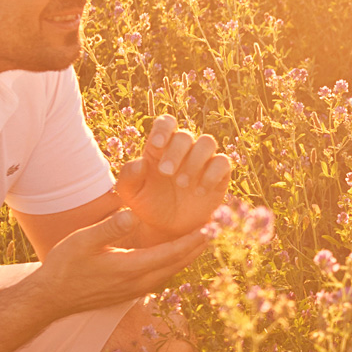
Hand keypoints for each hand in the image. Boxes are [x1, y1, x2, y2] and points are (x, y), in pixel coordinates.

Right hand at [35, 208, 208, 315]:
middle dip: (199, 246)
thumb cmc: (65, 266)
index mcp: (131, 268)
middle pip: (178, 263)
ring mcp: (136, 290)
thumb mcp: (82, 241)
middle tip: (219, 227)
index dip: (194, 239)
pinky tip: (178, 253)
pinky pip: (162, 275)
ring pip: (172, 271)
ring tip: (204, 238)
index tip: (212, 226)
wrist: (52, 298)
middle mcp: (139, 283)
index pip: (172, 253)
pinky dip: (175, 262)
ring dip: (189, 255)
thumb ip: (108, 228)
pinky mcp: (131, 292)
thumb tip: (131, 214)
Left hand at [113, 114, 233, 241]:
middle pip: (185, 135)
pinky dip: (212, 175)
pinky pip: (223, 162)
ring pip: (207, 142)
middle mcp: (183, 149)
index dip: (164, 129)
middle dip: (175, 152)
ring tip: (182, 184)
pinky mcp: (219, 175)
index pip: (166, 123)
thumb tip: (140, 162)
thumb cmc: (147, 205)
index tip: (157, 144)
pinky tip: (199, 192)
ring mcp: (203, 160)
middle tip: (165, 173)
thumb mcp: (130, 193)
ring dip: (195, 161)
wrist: (168, 228)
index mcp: (160, 147)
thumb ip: (128, 176)